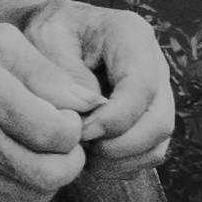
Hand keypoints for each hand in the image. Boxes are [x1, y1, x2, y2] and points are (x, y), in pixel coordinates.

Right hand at [0, 24, 101, 201]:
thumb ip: (48, 72)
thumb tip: (91, 104)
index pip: (60, 135)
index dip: (74, 126)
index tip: (62, 113)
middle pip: (53, 175)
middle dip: (69, 158)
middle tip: (58, 137)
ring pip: (35, 193)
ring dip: (46, 172)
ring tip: (30, 144)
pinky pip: (8, 201)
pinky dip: (17, 182)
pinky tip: (2, 155)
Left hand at [21, 0, 175, 166]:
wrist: (48, 39)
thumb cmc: (44, 36)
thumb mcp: (43, 39)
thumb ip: (63, 73)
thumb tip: (90, 111)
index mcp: (131, 35)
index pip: (140, 87)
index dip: (113, 119)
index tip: (80, 132)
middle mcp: (153, 65)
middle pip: (158, 122)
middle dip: (119, 146)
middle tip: (80, 149)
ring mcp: (155, 93)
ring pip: (156, 143)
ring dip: (119, 160)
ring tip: (81, 154)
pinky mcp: (148, 117)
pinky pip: (148, 154)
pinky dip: (120, 165)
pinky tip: (89, 158)